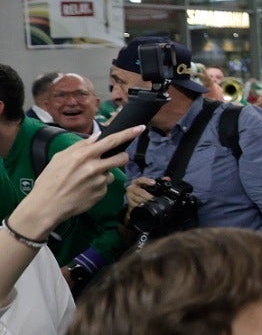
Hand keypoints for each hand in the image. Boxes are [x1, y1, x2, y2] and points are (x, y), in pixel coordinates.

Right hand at [9, 127, 139, 241]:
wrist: (47, 206)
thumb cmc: (50, 180)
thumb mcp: (59, 158)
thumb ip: (80, 146)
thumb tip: (97, 136)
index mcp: (84, 155)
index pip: (111, 141)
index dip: (128, 134)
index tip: (140, 128)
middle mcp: (95, 167)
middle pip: (121, 158)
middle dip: (122, 157)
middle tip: (114, 159)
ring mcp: (100, 182)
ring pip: (111, 173)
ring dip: (104, 174)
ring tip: (86, 180)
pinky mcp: (102, 194)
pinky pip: (105, 186)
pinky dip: (98, 187)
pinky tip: (84, 190)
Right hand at [124, 177, 156, 206]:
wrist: (133, 197)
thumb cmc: (142, 189)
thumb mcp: (149, 184)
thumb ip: (159, 181)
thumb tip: (167, 179)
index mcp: (136, 182)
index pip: (141, 179)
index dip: (147, 181)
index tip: (153, 182)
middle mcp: (131, 188)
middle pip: (140, 192)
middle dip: (148, 195)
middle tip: (154, 198)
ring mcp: (129, 196)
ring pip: (137, 199)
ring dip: (145, 202)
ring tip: (151, 203)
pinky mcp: (129, 203)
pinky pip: (135, 205)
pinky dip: (140, 206)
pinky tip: (145, 207)